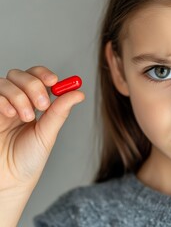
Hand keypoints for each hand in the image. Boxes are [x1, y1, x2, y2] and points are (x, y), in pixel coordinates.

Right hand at [0, 66, 84, 191]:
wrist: (10, 181)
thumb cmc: (29, 159)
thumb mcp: (48, 133)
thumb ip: (60, 111)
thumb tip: (79, 93)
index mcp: (33, 104)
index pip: (36, 77)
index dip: (44, 74)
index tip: (54, 81)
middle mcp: (16, 102)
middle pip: (20, 75)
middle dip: (33, 85)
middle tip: (42, 105)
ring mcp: (0, 107)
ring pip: (6, 83)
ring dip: (20, 97)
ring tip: (27, 117)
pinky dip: (3, 101)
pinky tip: (11, 115)